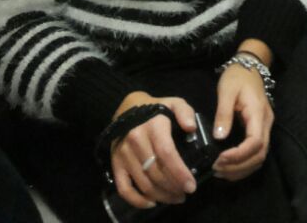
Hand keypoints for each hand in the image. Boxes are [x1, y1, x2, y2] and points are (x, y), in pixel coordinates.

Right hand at [108, 92, 198, 211]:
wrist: (126, 108)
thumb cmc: (155, 109)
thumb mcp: (174, 103)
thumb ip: (185, 112)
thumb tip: (191, 128)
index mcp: (153, 127)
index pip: (167, 154)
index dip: (179, 173)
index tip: (191, 186)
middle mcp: (136, 142)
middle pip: (156, 173)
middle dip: (173, 188)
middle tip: (184, 194)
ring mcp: (124, 155)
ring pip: (143, 183)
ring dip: (161, 196)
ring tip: (174, 198)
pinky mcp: (115, 164)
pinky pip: (124, 188)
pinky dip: (137, 201)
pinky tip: (152, 203)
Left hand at [212, 63, 272, 182]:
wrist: (249, 66)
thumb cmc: (237, 77)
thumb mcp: (226, 91)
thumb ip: (223, 113)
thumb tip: (219, 137)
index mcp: (257, 113)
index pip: (255, 142)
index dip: (238, 155)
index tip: (219, 159)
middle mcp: (266, 123)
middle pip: (260, 154)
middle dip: (239, 166)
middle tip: (216, 169)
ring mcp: (265, 127)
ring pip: (260, 157)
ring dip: (241, 169)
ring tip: (220, 171)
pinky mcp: (260, 130)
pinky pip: (256, 153)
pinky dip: (244, 165)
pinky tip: (229, 167)